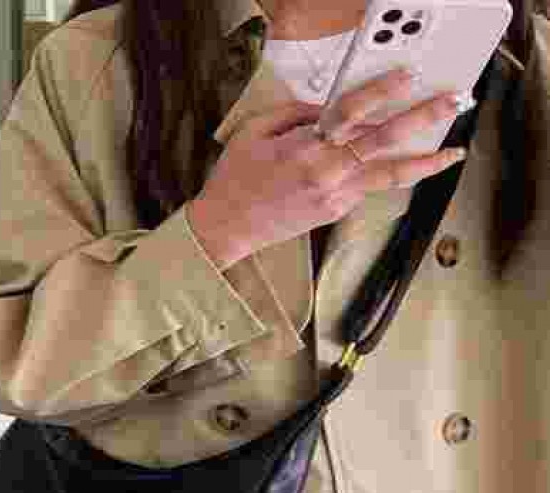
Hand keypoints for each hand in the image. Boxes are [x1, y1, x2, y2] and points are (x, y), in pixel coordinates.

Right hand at [188, 68, 467, 266]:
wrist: (228, 228)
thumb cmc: (235, 180)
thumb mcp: (254, 131)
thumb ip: (294, 113)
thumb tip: (327, 108)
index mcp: (305, 148)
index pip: (352, 112)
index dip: (382, 91)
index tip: (407, 76)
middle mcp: (326, 173)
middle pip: (385, 141)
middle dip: (423, 118)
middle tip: (453, 102)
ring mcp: (335, 197)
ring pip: (389, 176)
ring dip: (425, 162)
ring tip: (452, 152)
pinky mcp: (335, 212)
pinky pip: (366, 187)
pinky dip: (385, 174)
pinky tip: (402, 165)